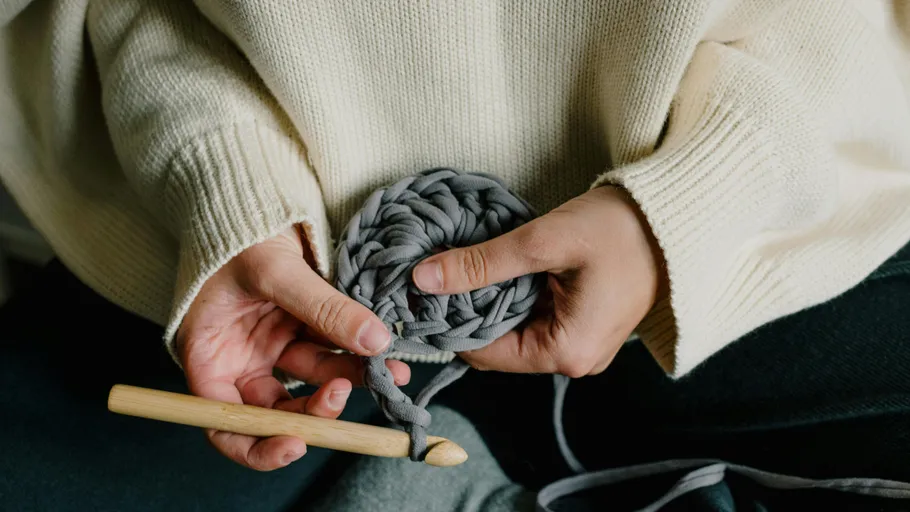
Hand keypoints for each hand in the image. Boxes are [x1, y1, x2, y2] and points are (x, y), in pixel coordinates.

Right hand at [177, 226, 409, 470]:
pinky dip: (356, 352)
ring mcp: (272, 344)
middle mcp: (239, 359)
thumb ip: (323, 308)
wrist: (248, 193)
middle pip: (276, 409)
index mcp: (209, 357)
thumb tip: (374, 342)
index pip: (223, 423)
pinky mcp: (301, 327)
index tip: (297, 444)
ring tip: (389, 370)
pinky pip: (331, 348)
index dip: (258, 445)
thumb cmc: (236, 230)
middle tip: (348, 391)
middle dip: (316, 410)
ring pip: (314, 378)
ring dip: (350, 377)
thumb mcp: (274, 270)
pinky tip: (385, 353)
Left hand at [411, 186, 666, 377]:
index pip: (484, 353)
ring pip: (514, 333)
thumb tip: (423, 278)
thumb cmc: (618, 229)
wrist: (674, 217)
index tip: (423, 291)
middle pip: (498, 347)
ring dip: (489, 302)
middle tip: (440, 273)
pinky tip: (499, 269)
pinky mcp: (584, 326)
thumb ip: (481, 264)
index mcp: (566, 352)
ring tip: (468, 266)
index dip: (450, 323)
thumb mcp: (543, 242)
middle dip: (468, 312)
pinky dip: (513, 298)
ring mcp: (582, 346)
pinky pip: (535, 321)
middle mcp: (574, 361)